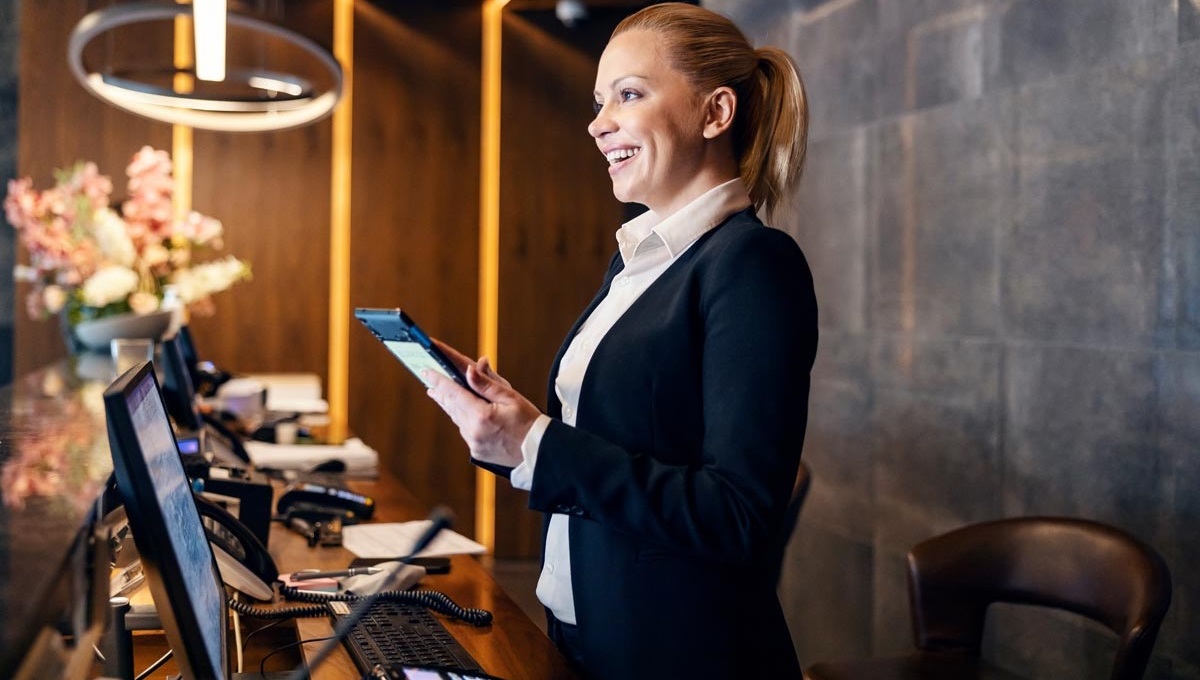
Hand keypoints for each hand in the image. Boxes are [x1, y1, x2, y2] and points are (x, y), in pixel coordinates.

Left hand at [424, 339, 541, 469]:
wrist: (540, 453)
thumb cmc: (530, 423)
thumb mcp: (511, 398)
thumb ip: (487, 384)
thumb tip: (469, 370)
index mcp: (482, 416)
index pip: (453, 393)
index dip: (438, 380)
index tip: (427, 371)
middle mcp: (474, 432)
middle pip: (451, 406)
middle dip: (440, 391)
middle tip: (429, 379)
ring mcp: (474, 444)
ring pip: (456, 419)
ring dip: (449, 404)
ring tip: (440, 393)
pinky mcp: (477, 452)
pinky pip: (465, 431)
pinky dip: (461, 418)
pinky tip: (461, 411)